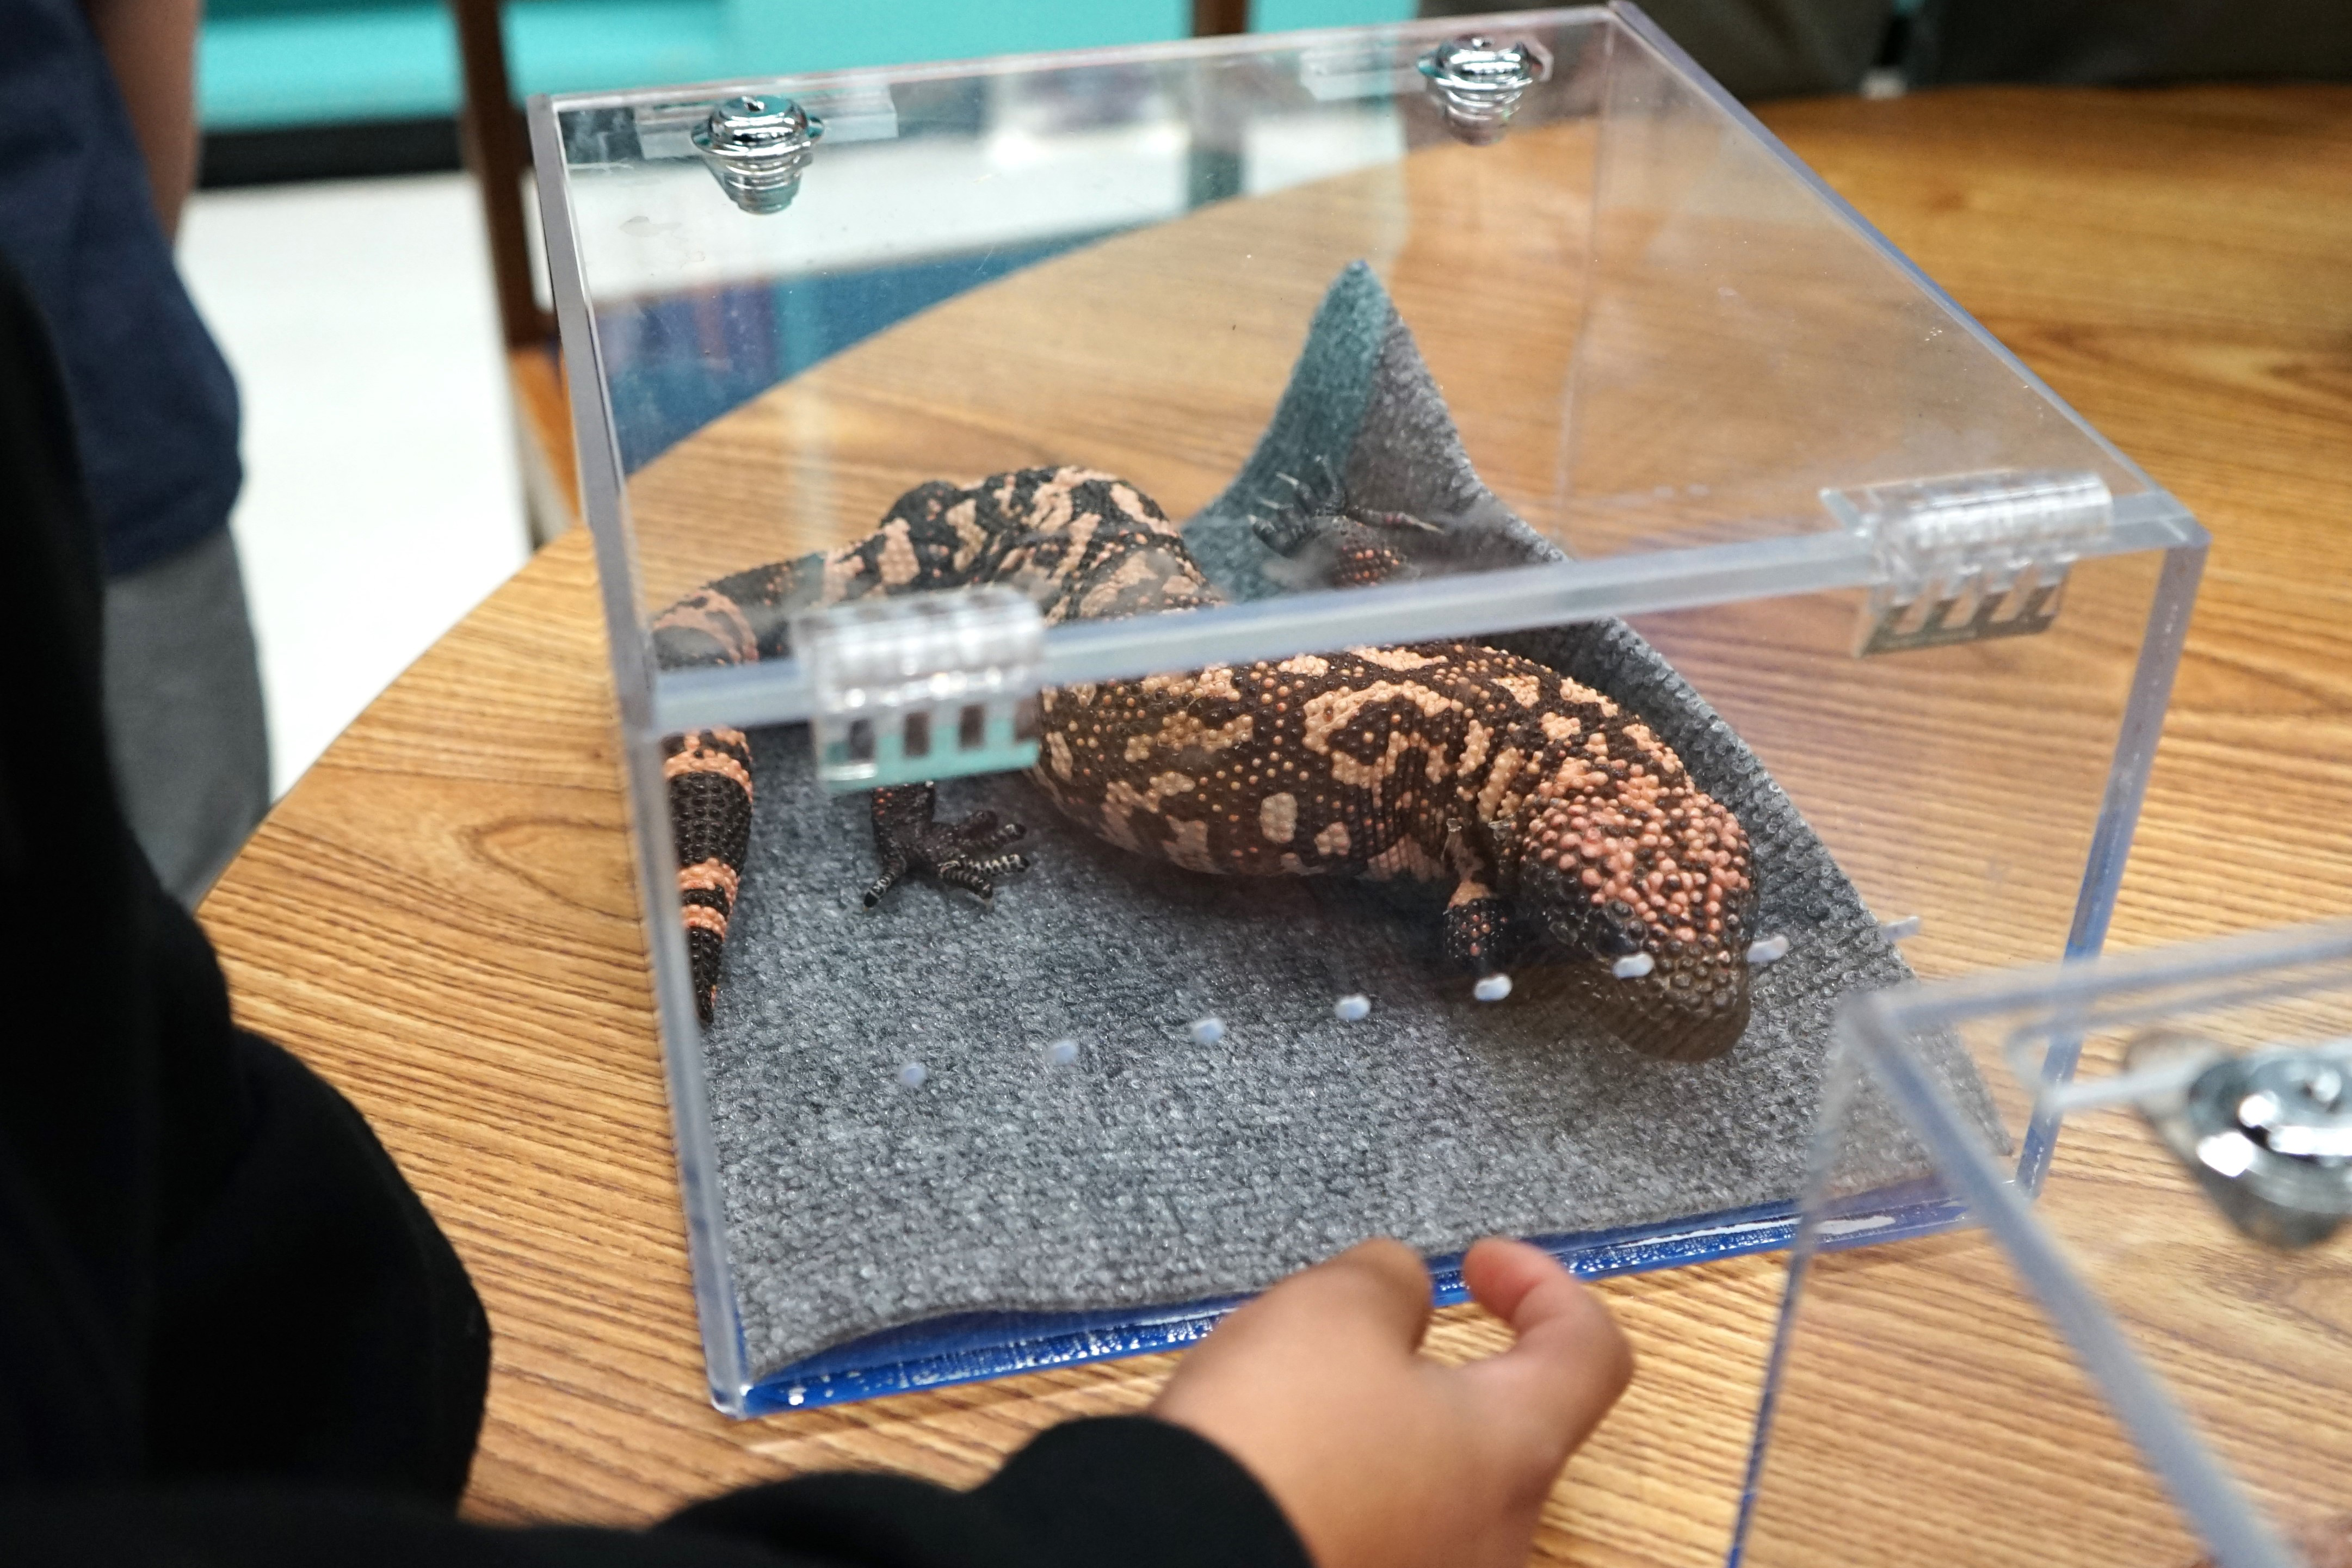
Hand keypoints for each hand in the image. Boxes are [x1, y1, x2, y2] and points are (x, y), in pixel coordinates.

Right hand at [1153, 1237, 1631, 1567]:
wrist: (1173, 1558)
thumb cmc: (1273, 1443)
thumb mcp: (1331, 1308)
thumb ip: (1387, 1280)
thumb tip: (1400, 1290)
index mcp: (1513, 1450)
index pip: (1590, 1352)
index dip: (1545, 1285)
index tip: (1479, 1262)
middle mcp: (1493, 1538)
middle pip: (1500, 1427)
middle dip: (1430, 1364)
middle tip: (1344, 1330)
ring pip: (1429, 1485)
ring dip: (1374, 1428)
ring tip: (1282, 1397)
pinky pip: (1374, 1533)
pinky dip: (1337, 1487)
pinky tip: (1266, 1468)